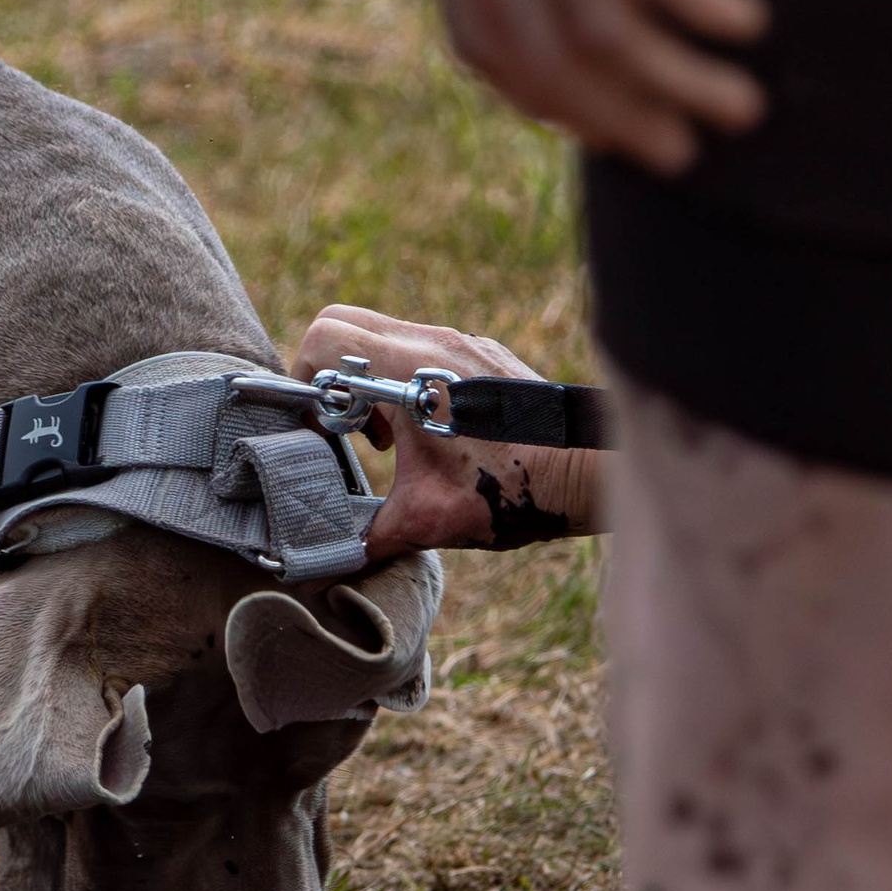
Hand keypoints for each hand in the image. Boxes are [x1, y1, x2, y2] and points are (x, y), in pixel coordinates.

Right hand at [291, 302, 603, 555]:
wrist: (589, 470)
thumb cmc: (512, 491)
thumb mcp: (428, 521)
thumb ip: (366, 537)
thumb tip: (323, 567)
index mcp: (408, 373)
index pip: (323, 341)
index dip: (302, 384)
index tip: (317, 429)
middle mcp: (432, 342)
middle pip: (341, 323)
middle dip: (326, 373)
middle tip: (343, 426)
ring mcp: (460, 339)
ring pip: (382, 332)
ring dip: (367, 378)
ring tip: (386, 437)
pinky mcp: (481, 350)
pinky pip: (420, 345)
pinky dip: (403, 378)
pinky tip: (426, 430)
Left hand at [413, 0, 768, 173]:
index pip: (481, 43)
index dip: (548, 102)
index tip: (606, 128)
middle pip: (547, 55)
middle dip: (619, 118)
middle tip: (683, 149)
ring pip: (603, 25)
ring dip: (674, 82)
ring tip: (735, 104)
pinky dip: (698, 11)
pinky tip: (742, 22)